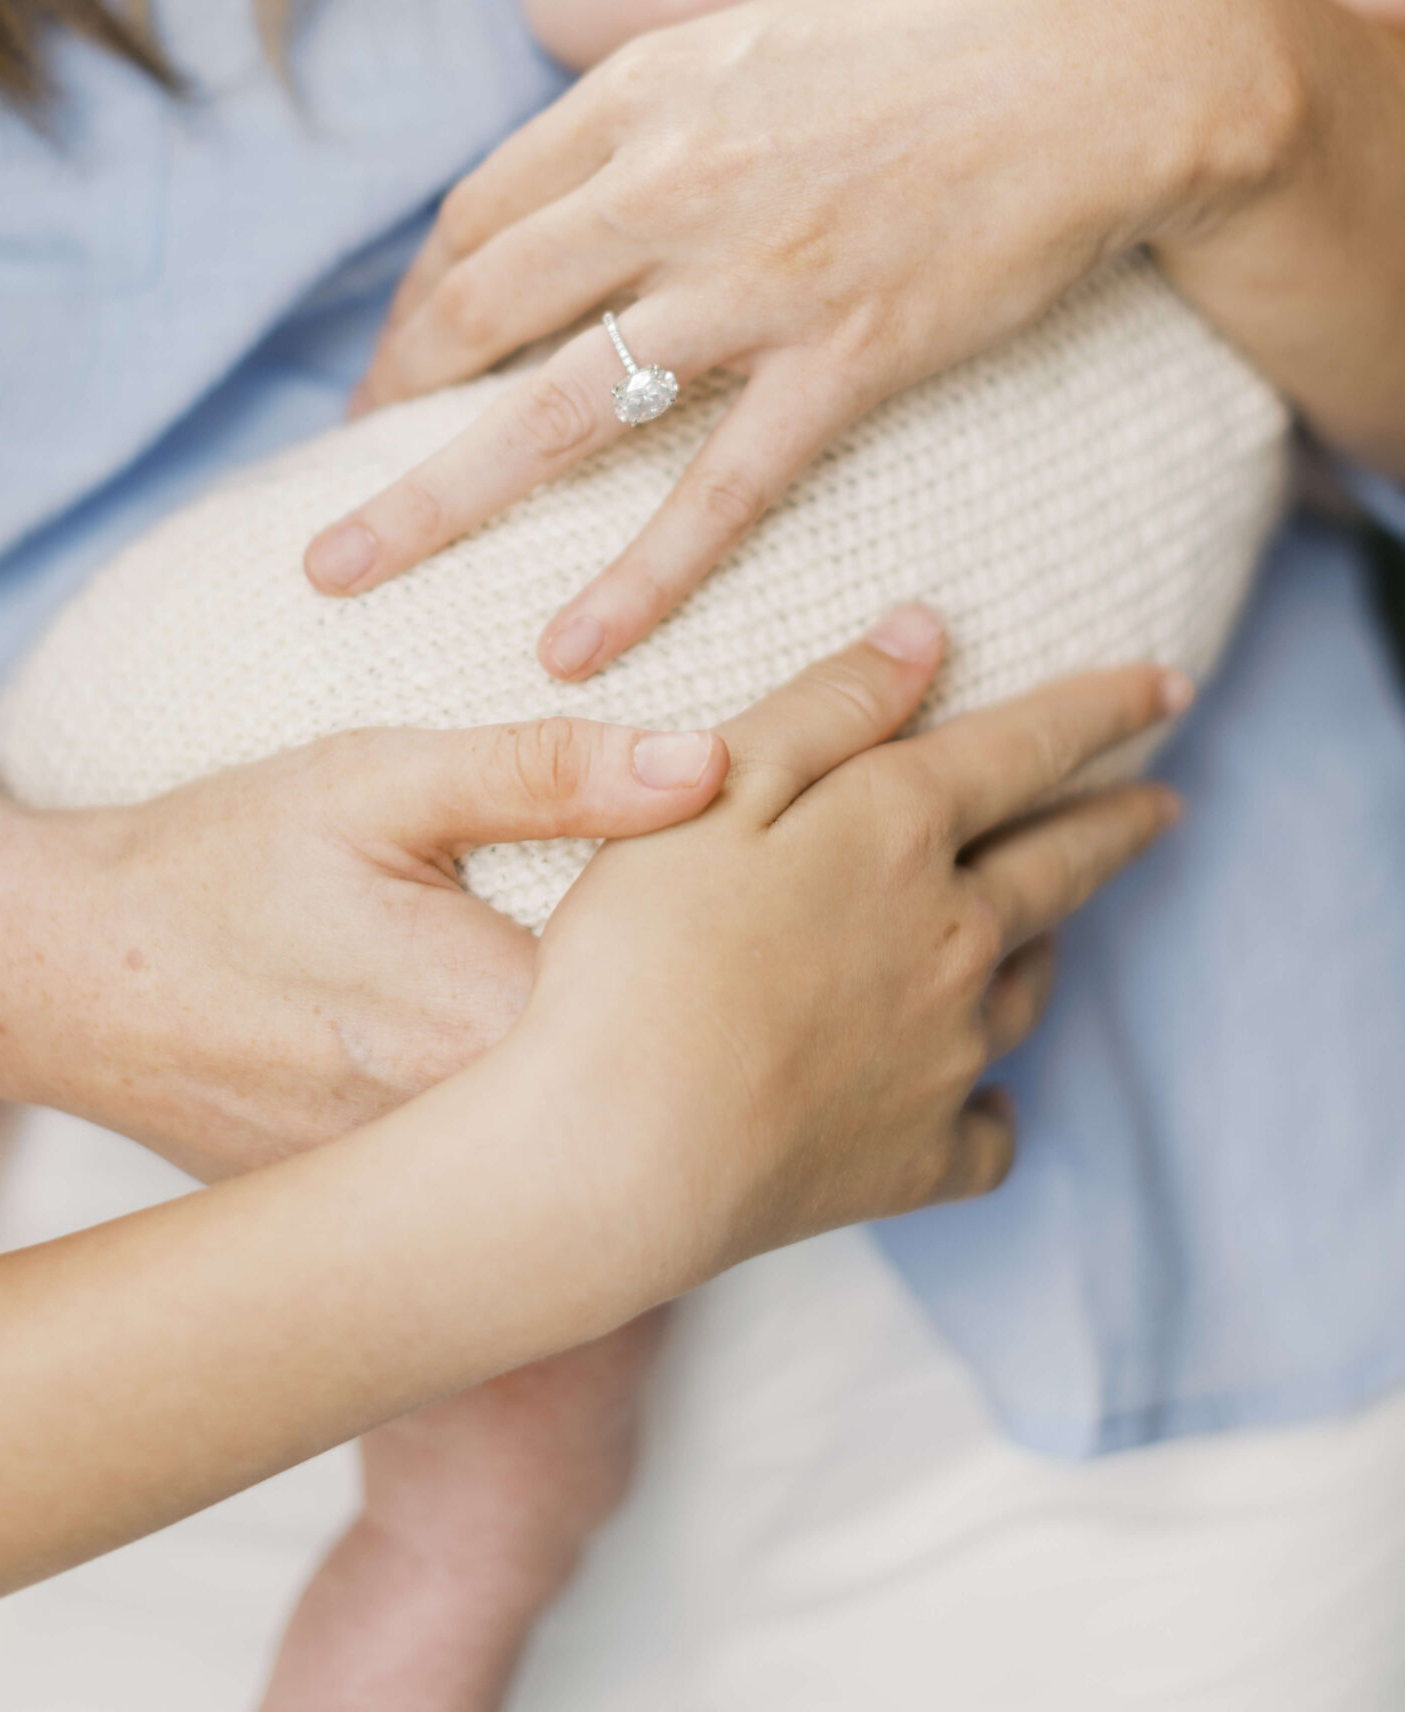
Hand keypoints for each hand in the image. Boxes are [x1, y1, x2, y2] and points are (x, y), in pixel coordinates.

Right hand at [0, 717, 728, 1178]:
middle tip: (790, 932)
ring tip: (719, 988)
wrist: (57, 975)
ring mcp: (434, 1203)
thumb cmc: (215, 863)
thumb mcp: (374, 781)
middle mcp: (472, 1148)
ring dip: (662, 1071)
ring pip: (607, 1142)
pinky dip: (578, 1115)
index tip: (809, 875)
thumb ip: (545, 770)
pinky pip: (534, 1176)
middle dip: (733, 1014)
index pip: (696, 1002)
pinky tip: (605, 1055)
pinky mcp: (403, 1222)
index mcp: (490, 1028)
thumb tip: (711, 761)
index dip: (768, 936)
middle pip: (667, 1088)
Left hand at [312, 0, 1289, 674]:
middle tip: (326, 490)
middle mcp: (669, 182)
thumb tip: (568, 195)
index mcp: (639, 96)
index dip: (419, 310)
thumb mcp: (751, 45)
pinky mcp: (847, 354)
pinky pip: (719, 488)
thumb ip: (650, 120)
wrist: (1090, 61)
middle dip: (385, 406)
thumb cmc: (926, 47)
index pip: (479, 218)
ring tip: (340, 574)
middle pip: (477, 310)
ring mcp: (753, 276)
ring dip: (432, 498)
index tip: (395, 378)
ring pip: (556, 407)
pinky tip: (569, 647)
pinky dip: (637, 576)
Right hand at [518, 615, 1184, 1284]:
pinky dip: (991, 1107)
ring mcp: (946, 1053)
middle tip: (1163, 806)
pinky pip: (988, 1128)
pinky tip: (982, 1103)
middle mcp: (956, 936)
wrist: (623, 1150)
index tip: (1165, 685)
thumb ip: (827, 705)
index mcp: (903, 832)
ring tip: (1054, 932)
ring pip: (1030, 988)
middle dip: (1118, 826)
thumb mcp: (716, 786)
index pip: (1031, 747)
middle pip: (1062, 866)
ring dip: (1049, 945)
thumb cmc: (644, 951)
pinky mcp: (919, 1156)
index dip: (1105, 708)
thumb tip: (924, 631)